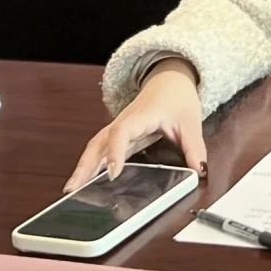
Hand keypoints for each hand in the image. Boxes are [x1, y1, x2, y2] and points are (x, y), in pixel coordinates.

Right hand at [65, 62, 205, 191]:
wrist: (170, 79)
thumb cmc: (176, 97)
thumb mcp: (190, 122)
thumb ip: (194, 147)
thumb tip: (199, 170)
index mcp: (139, 116)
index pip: (121, 133)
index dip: (115, 152)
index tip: (113, 173)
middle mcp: (123, 123)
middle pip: (98, 143)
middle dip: (84, 166)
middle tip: (72, 190)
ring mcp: (118, 129)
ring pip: (95, 147)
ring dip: (83, 167)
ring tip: (71, 191)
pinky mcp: (119, 136)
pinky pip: (101, 150)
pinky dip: (91, 165)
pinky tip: (85, 182)